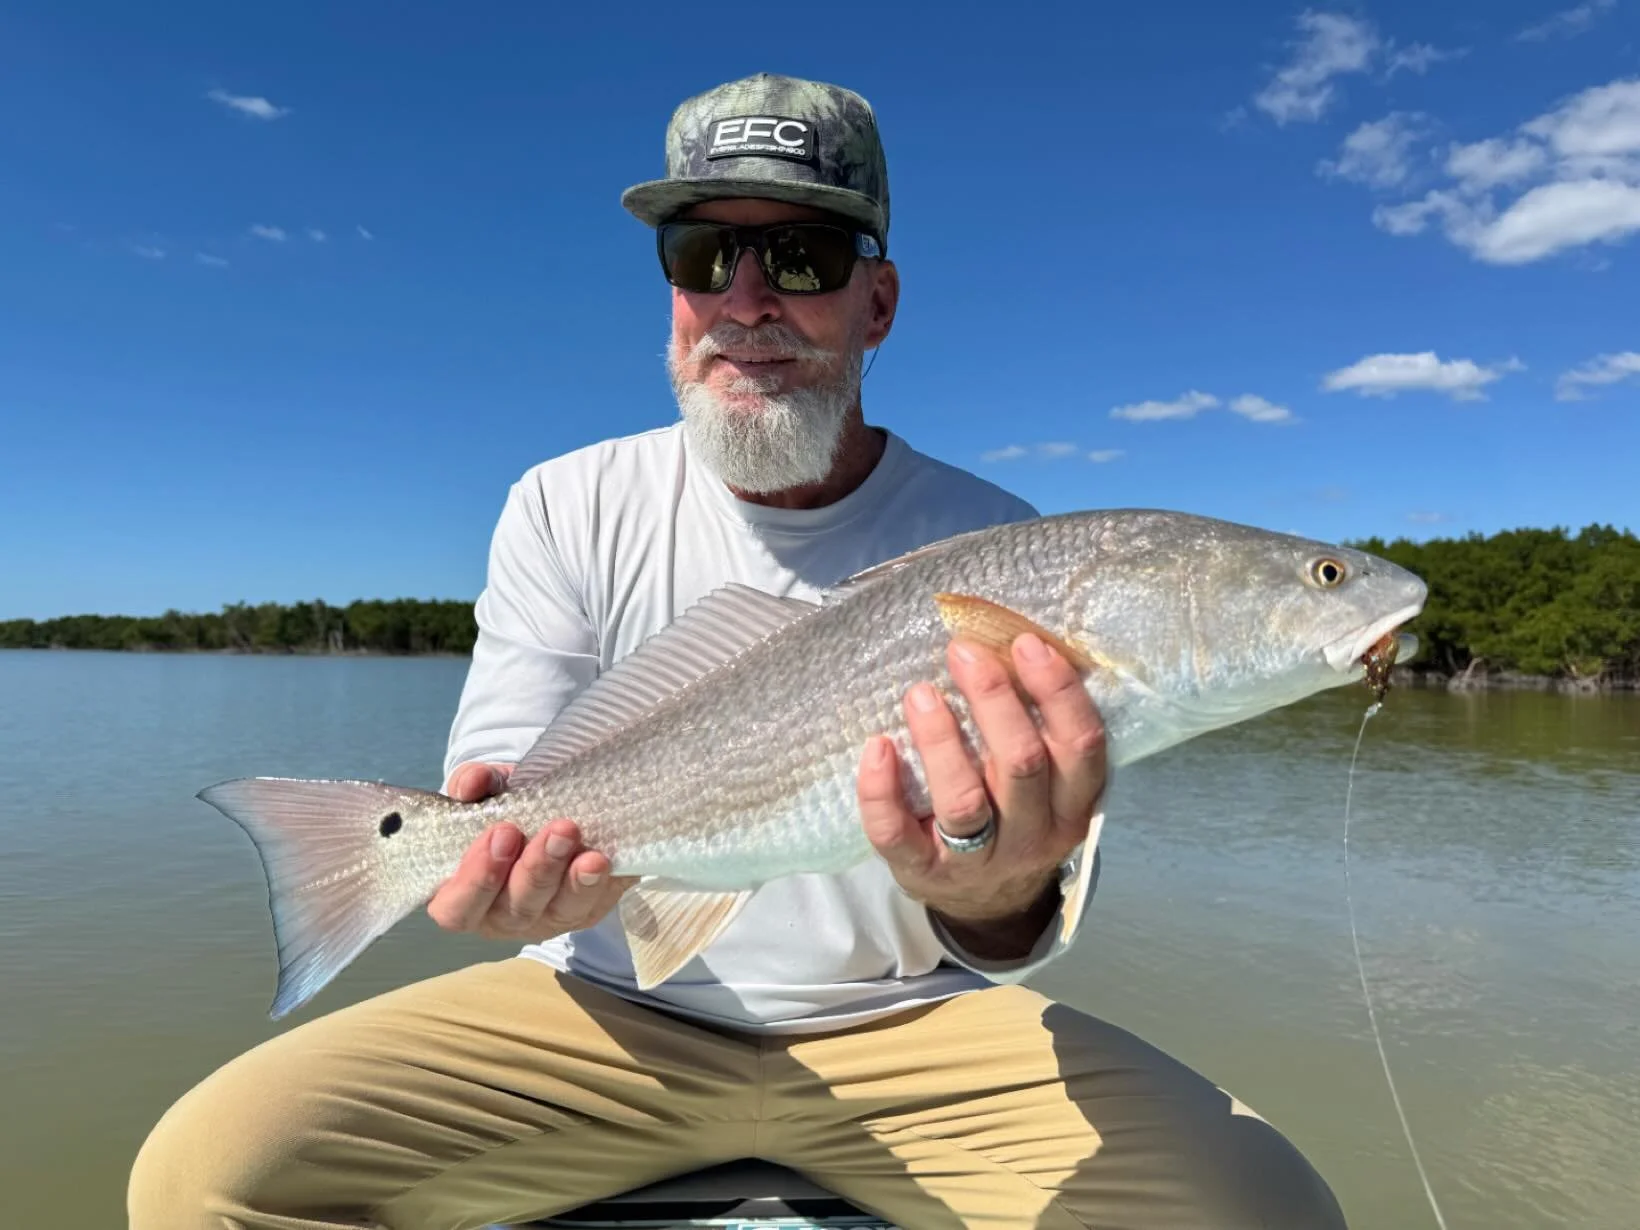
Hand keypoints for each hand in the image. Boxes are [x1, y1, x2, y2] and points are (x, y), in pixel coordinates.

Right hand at [427, 761, 635, 941]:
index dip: (477, 878)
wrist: (547, 817)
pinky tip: (613, 861)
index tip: (503, 831)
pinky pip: (597, 905)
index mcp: (463, 895)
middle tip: (560, 829)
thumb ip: (474, 784)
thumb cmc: (503, 812)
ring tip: (594, 856)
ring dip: (577, 882)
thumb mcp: (487, 792)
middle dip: (538, 869)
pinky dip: (606, 885)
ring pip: (560, 912)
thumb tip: (472, 784)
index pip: (457, 908)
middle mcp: (501, 917)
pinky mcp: (584, 913)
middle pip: (516, 909)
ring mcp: (545, 919)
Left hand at [856, 632, 1106, 958]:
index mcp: (1072, 805)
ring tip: (919, 693)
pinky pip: (897, 836)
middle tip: (963, 652)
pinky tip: (876, 748)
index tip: (1025, 643)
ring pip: (964, 802)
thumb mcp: (1047, 785)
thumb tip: (1009, 645)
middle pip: (1022, 763)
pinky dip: (881, 791)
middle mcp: (1033, 835)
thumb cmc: (1015, 818)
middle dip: (993, 699)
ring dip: (941, 741)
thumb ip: (1040, 730)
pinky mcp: (924, 874)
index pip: (1081, 744)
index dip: (1057, 690)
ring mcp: (979, 860)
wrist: (987, 906)